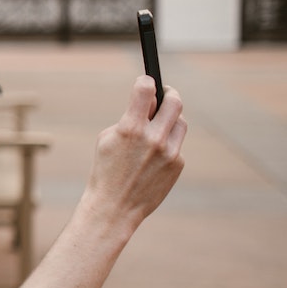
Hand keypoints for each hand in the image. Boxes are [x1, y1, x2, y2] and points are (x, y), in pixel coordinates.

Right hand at [84, 75, 186, 230]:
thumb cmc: (106, 171)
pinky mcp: (178, 164)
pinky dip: (168, 145)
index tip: (146, 80)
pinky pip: (177, 145)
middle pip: (175, 101)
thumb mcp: (107, 139)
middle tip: (165, 94)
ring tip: (159, 125)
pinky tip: (154, 156)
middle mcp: (153, 138)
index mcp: (130, 128)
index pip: (145, 89)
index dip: (146, 80)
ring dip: (170, 119)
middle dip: (169, 93)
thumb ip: (129, 118)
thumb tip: (148, 104)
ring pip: (180, 122)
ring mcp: (169, 152)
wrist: (115, 207)